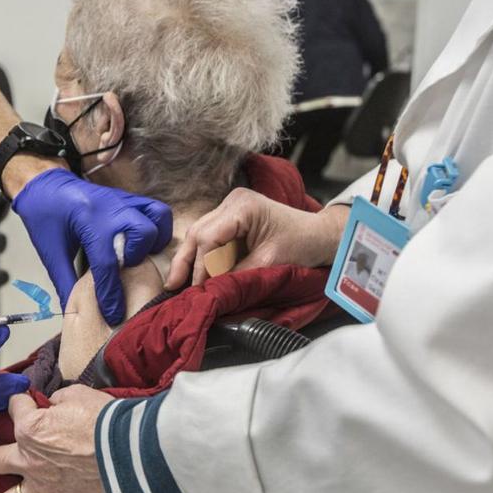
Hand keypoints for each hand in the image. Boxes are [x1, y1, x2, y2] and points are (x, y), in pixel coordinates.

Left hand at [0, 385, 113, 492]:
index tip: (28, 398)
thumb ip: (58, 401)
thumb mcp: (76, 395)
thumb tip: (56, 405)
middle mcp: (29, 459)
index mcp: (30, 428)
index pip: (17, 409)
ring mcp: (44, 485)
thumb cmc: (102, 418)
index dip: (21, 401)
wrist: (128, 450)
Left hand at [13, 169, 171, 325]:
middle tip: (123, 267)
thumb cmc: (44, 217)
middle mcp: (110, 208)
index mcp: (88, 221)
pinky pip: (156, 211)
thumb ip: (65, 282)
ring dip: (153, 240)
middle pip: (143, 233)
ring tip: (138, 254)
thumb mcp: (50, 252)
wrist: (44, 185)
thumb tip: (74, 314)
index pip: (107, 263)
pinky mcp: (130, 198)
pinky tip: (142, 242)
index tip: (114, 314)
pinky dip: (157, 228)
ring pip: (158, 218)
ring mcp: (123, 200)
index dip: (111, 294)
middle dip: (137, 257)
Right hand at [165, 189, 350, 288]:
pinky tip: (193, 273)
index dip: (200, 265)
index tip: (198, 289)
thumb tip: (212, 290)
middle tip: (172, 287)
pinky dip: (201, 256)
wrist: (320, 235)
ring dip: (190, 259)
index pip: (209, 237)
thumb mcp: (270, 262)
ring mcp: (230, 207)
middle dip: (185, 261)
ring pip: (198, 234)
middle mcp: (232, 201)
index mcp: (243, 206)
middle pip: (197, 232)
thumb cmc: (302, 244)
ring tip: (176, 283)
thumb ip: (238, 274)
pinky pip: (209, 237)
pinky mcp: (231, 218)